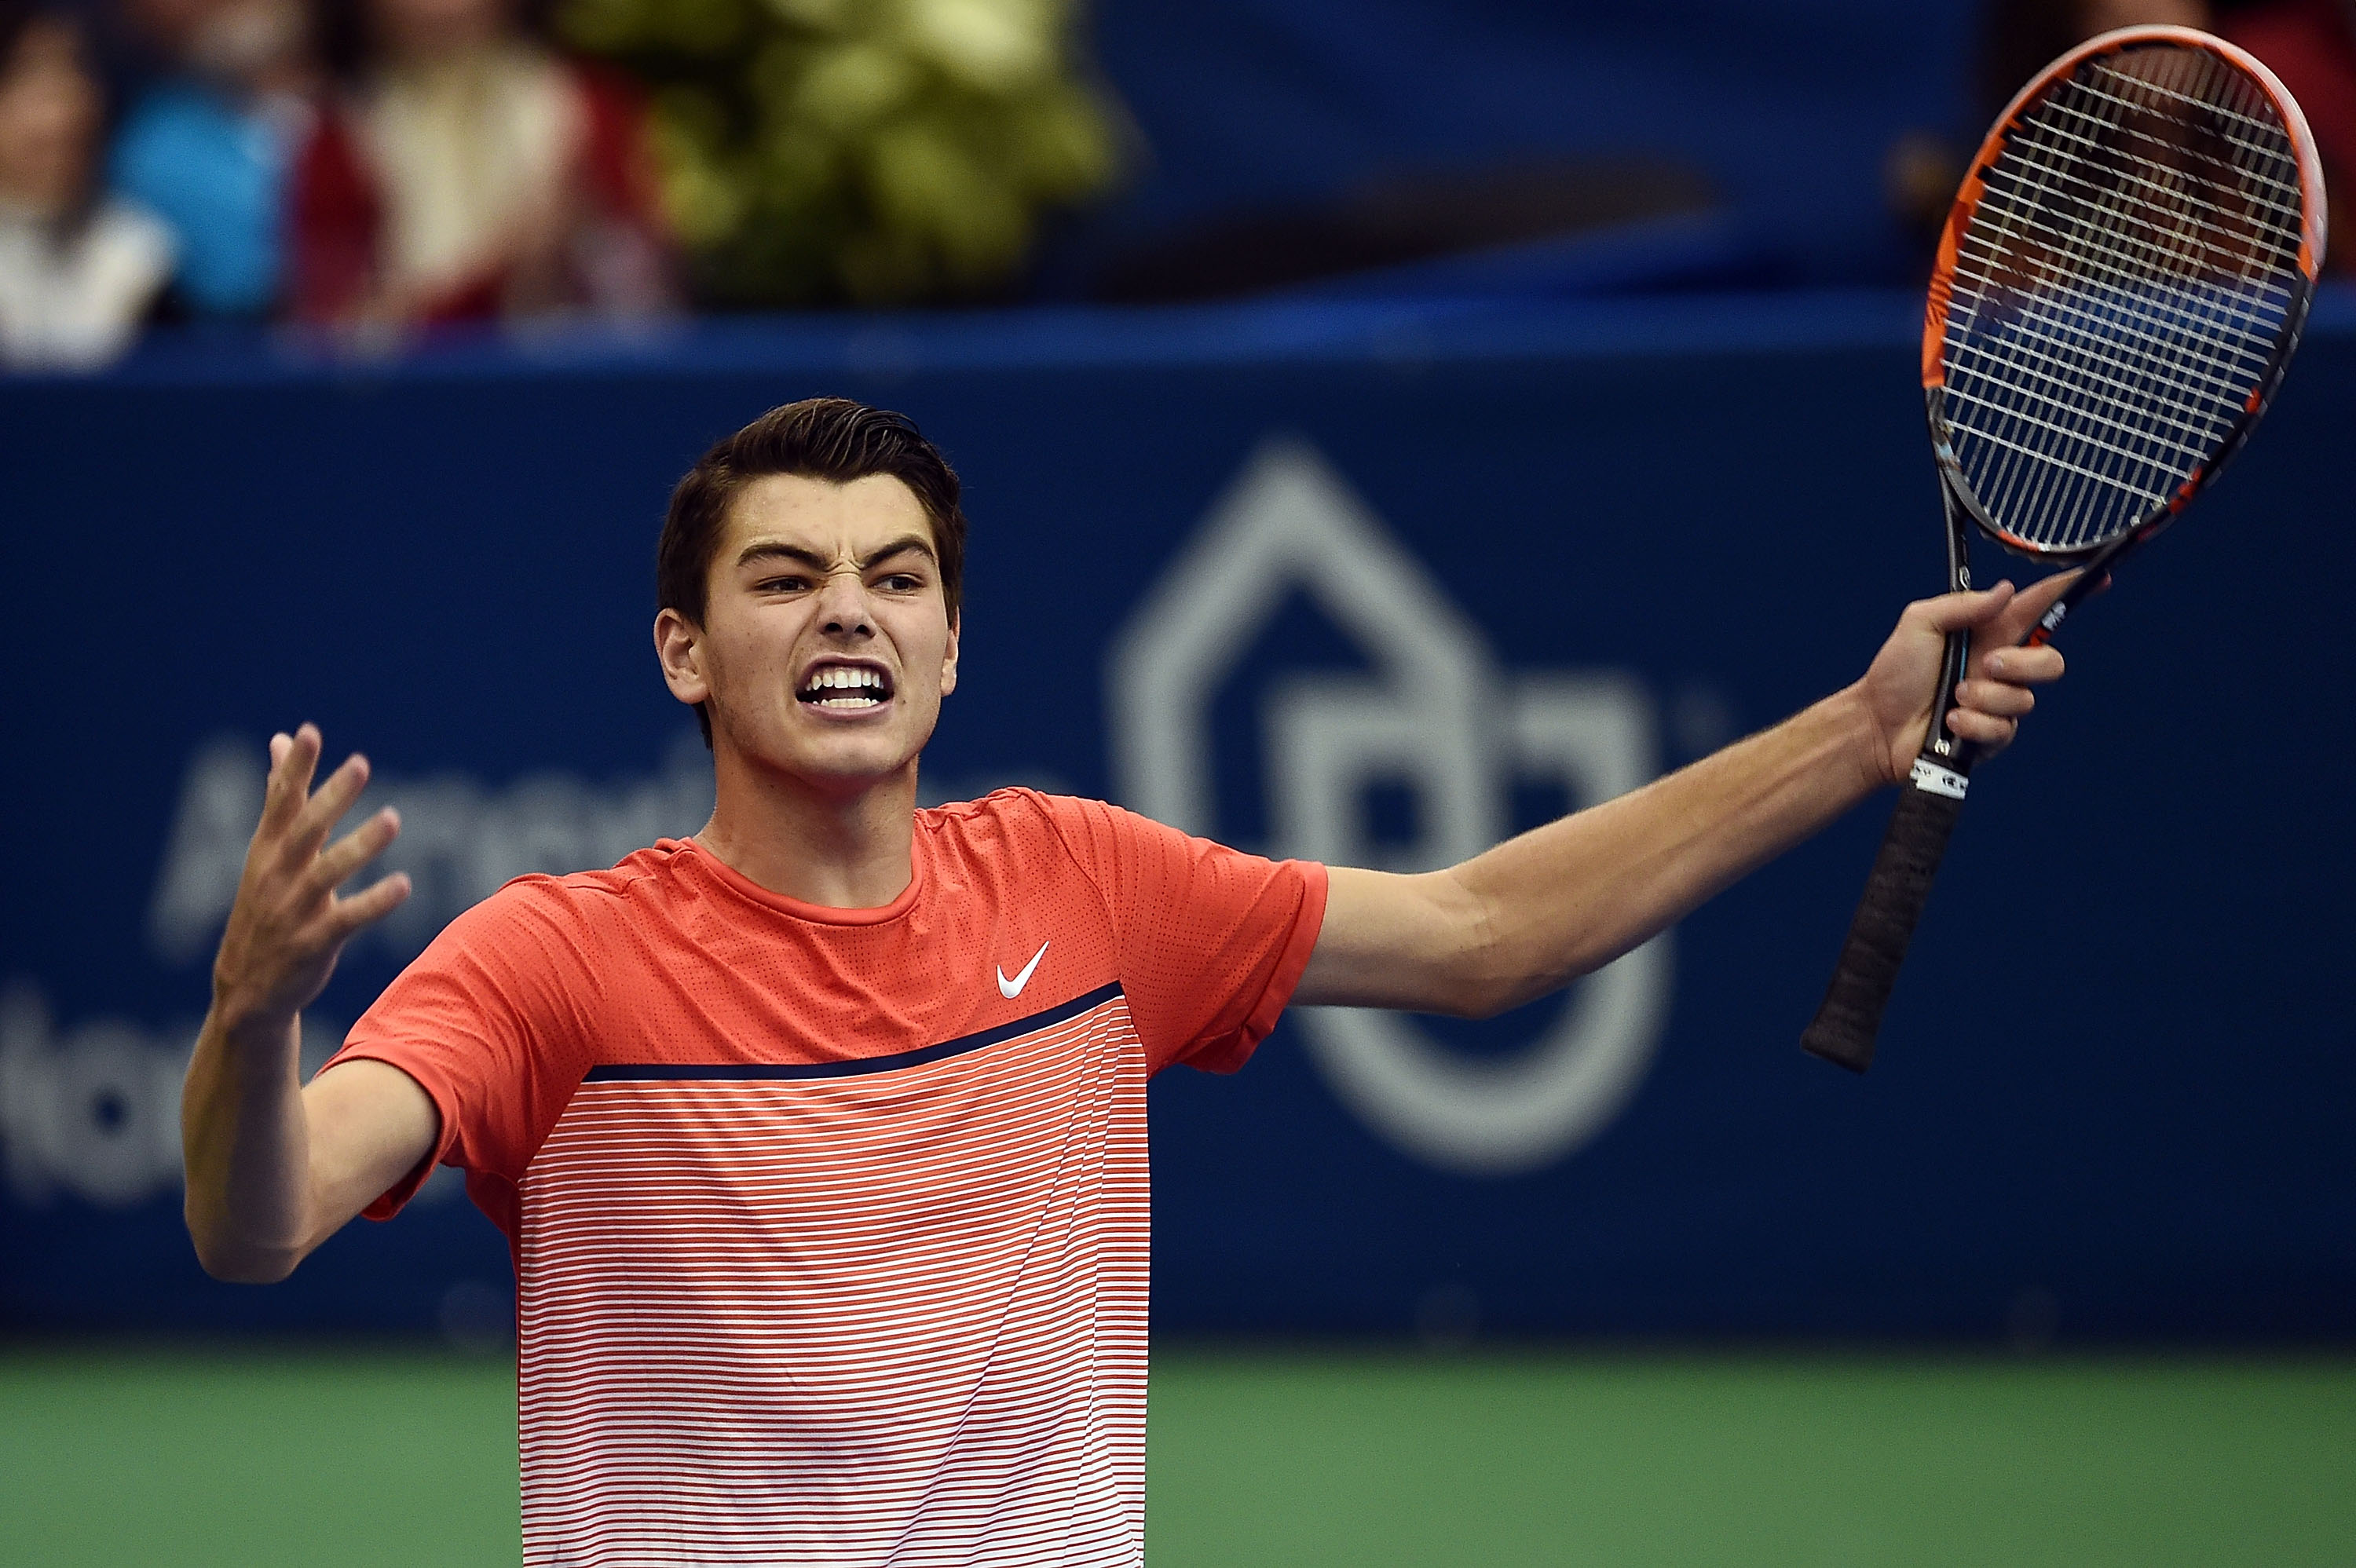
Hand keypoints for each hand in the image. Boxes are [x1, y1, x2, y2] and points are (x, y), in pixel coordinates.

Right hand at [210, 725, 409, 1038]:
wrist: (247, 990)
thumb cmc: (266, 908)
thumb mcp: (266, 851)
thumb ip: (280, 796)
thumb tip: (281, 740)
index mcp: (266, 850)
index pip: (279, 802)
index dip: (293, 768)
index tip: (307, 732)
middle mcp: (277, 876)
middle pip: (305, 830)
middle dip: (331, 798)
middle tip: (360, 764)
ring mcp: (293, 910)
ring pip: (328, 872)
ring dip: (360, 845)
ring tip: (393, 818)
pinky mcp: (313, 942)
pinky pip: (348, 919)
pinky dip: (375, 902)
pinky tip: (404, 886)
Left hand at [1857, 575, 2073, 784]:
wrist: (1875, 724)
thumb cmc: (1894, 672)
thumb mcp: (1919, 623)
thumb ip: (1961, 605)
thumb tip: (2005, 591)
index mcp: (1990, 633)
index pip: (2039, 609)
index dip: (2068, 593)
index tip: (2099, 578)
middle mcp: (2002, 667)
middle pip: (2052, 663)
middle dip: (2023, 665)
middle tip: (1986, 665)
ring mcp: (1999, 703)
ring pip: (2025, 700)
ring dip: (1985, 697)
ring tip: (1952, 699)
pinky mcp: (1992, 737)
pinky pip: (2004, 730)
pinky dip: (1973, 724)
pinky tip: (1950, 722)